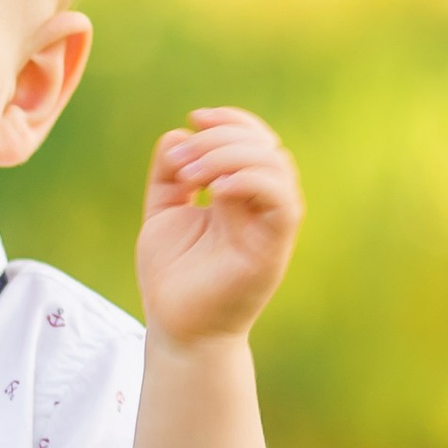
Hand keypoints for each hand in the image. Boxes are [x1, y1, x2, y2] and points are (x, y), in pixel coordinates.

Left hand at [133, 108, 301, 348]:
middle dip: (221, 138)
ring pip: (277, 167)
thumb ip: (170, 173)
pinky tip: (218, 190)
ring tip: (192, 177)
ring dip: (231, 157)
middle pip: (266, 146)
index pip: (255, 139)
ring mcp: (270, 227)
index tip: (194, 118)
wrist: (177, 328)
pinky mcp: (273, 250)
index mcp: (241, 194)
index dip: (231, 119)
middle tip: (181, 161)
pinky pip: (284, 204)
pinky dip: (254, 182)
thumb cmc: (173, 276)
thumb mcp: (163, 212)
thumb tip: (179, 133)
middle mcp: (261, 207)